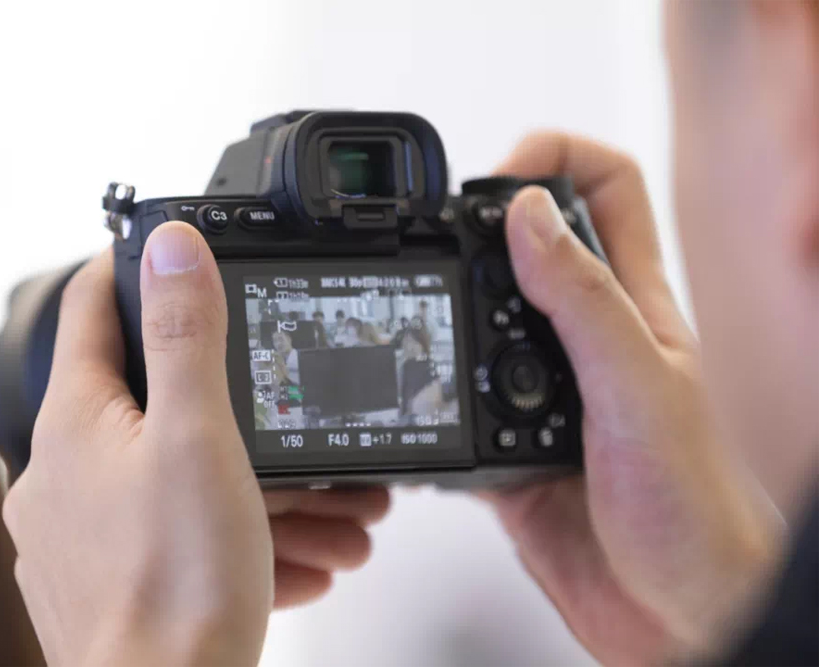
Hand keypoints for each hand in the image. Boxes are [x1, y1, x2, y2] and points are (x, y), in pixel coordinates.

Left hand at [2, 223, 388, 665]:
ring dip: (260, 489)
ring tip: (336, 516)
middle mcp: (64, 471)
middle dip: (243, 411)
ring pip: (182, 479)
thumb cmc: (174, 586)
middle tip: (303, 426)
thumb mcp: (199, 437)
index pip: (92, 310)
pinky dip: (234, 535)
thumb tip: (170, 247)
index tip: (162, 249)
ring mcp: (83, 530)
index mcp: (74, 422)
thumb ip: (186, 334)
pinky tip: (295, 557)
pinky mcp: (107, 578)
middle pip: (159, 406)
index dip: (131, 269)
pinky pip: (177, 534)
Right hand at [481, 133, 783, 663]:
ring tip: (431, 330)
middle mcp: (585, 339)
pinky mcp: (505, 443)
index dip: (553, 159)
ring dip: (447, 318)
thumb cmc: (694, 508)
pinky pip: (452, 401)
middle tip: (442, 248)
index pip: (604, 187)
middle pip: (527, 242)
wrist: (673, 615)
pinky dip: (430, 400)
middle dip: (477, 231)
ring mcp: (541, 390)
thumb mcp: (640, 388)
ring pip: (478, 319)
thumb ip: (582, 301)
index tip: (500, 180)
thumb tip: (528, 216)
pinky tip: (426, 409)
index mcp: (632, 306)